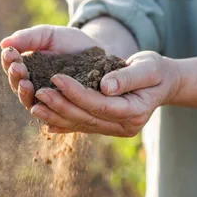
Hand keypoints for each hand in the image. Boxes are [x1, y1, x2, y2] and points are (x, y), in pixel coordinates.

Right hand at [0, 25, 100, 109]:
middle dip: (15, 77)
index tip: (10, 52)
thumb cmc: (69, 41)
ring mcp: (46, 99)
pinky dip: (44, 110)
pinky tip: (42, 103)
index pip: (11, 66)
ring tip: (25, 83)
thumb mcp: (48, 35)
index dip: (8, 60)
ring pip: (30, 101)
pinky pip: (50, 114)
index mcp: (26, 67)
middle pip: (17, 86)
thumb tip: (4, 43)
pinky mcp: (61, 110)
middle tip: (17, 67)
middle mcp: (33, 86)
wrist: (96, 51)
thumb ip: (28, 38)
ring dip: (24, 93)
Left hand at [30, 51, 181, 136]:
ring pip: (81, 125)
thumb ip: (128, 77)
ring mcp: (114, 129)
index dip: (77, 93)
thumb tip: (105, 86)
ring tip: (34, 106)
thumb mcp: (148, 67)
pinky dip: (63, 123)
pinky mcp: (105, 126)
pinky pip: (82, 126)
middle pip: (87, 118)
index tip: (56, 77)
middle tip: (38, 92)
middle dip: (61, 106)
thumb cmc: (156, 71)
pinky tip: (44, 119)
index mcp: (135, 112)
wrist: (162, 83)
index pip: (101, 105)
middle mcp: (124, 126)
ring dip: (56, 116)